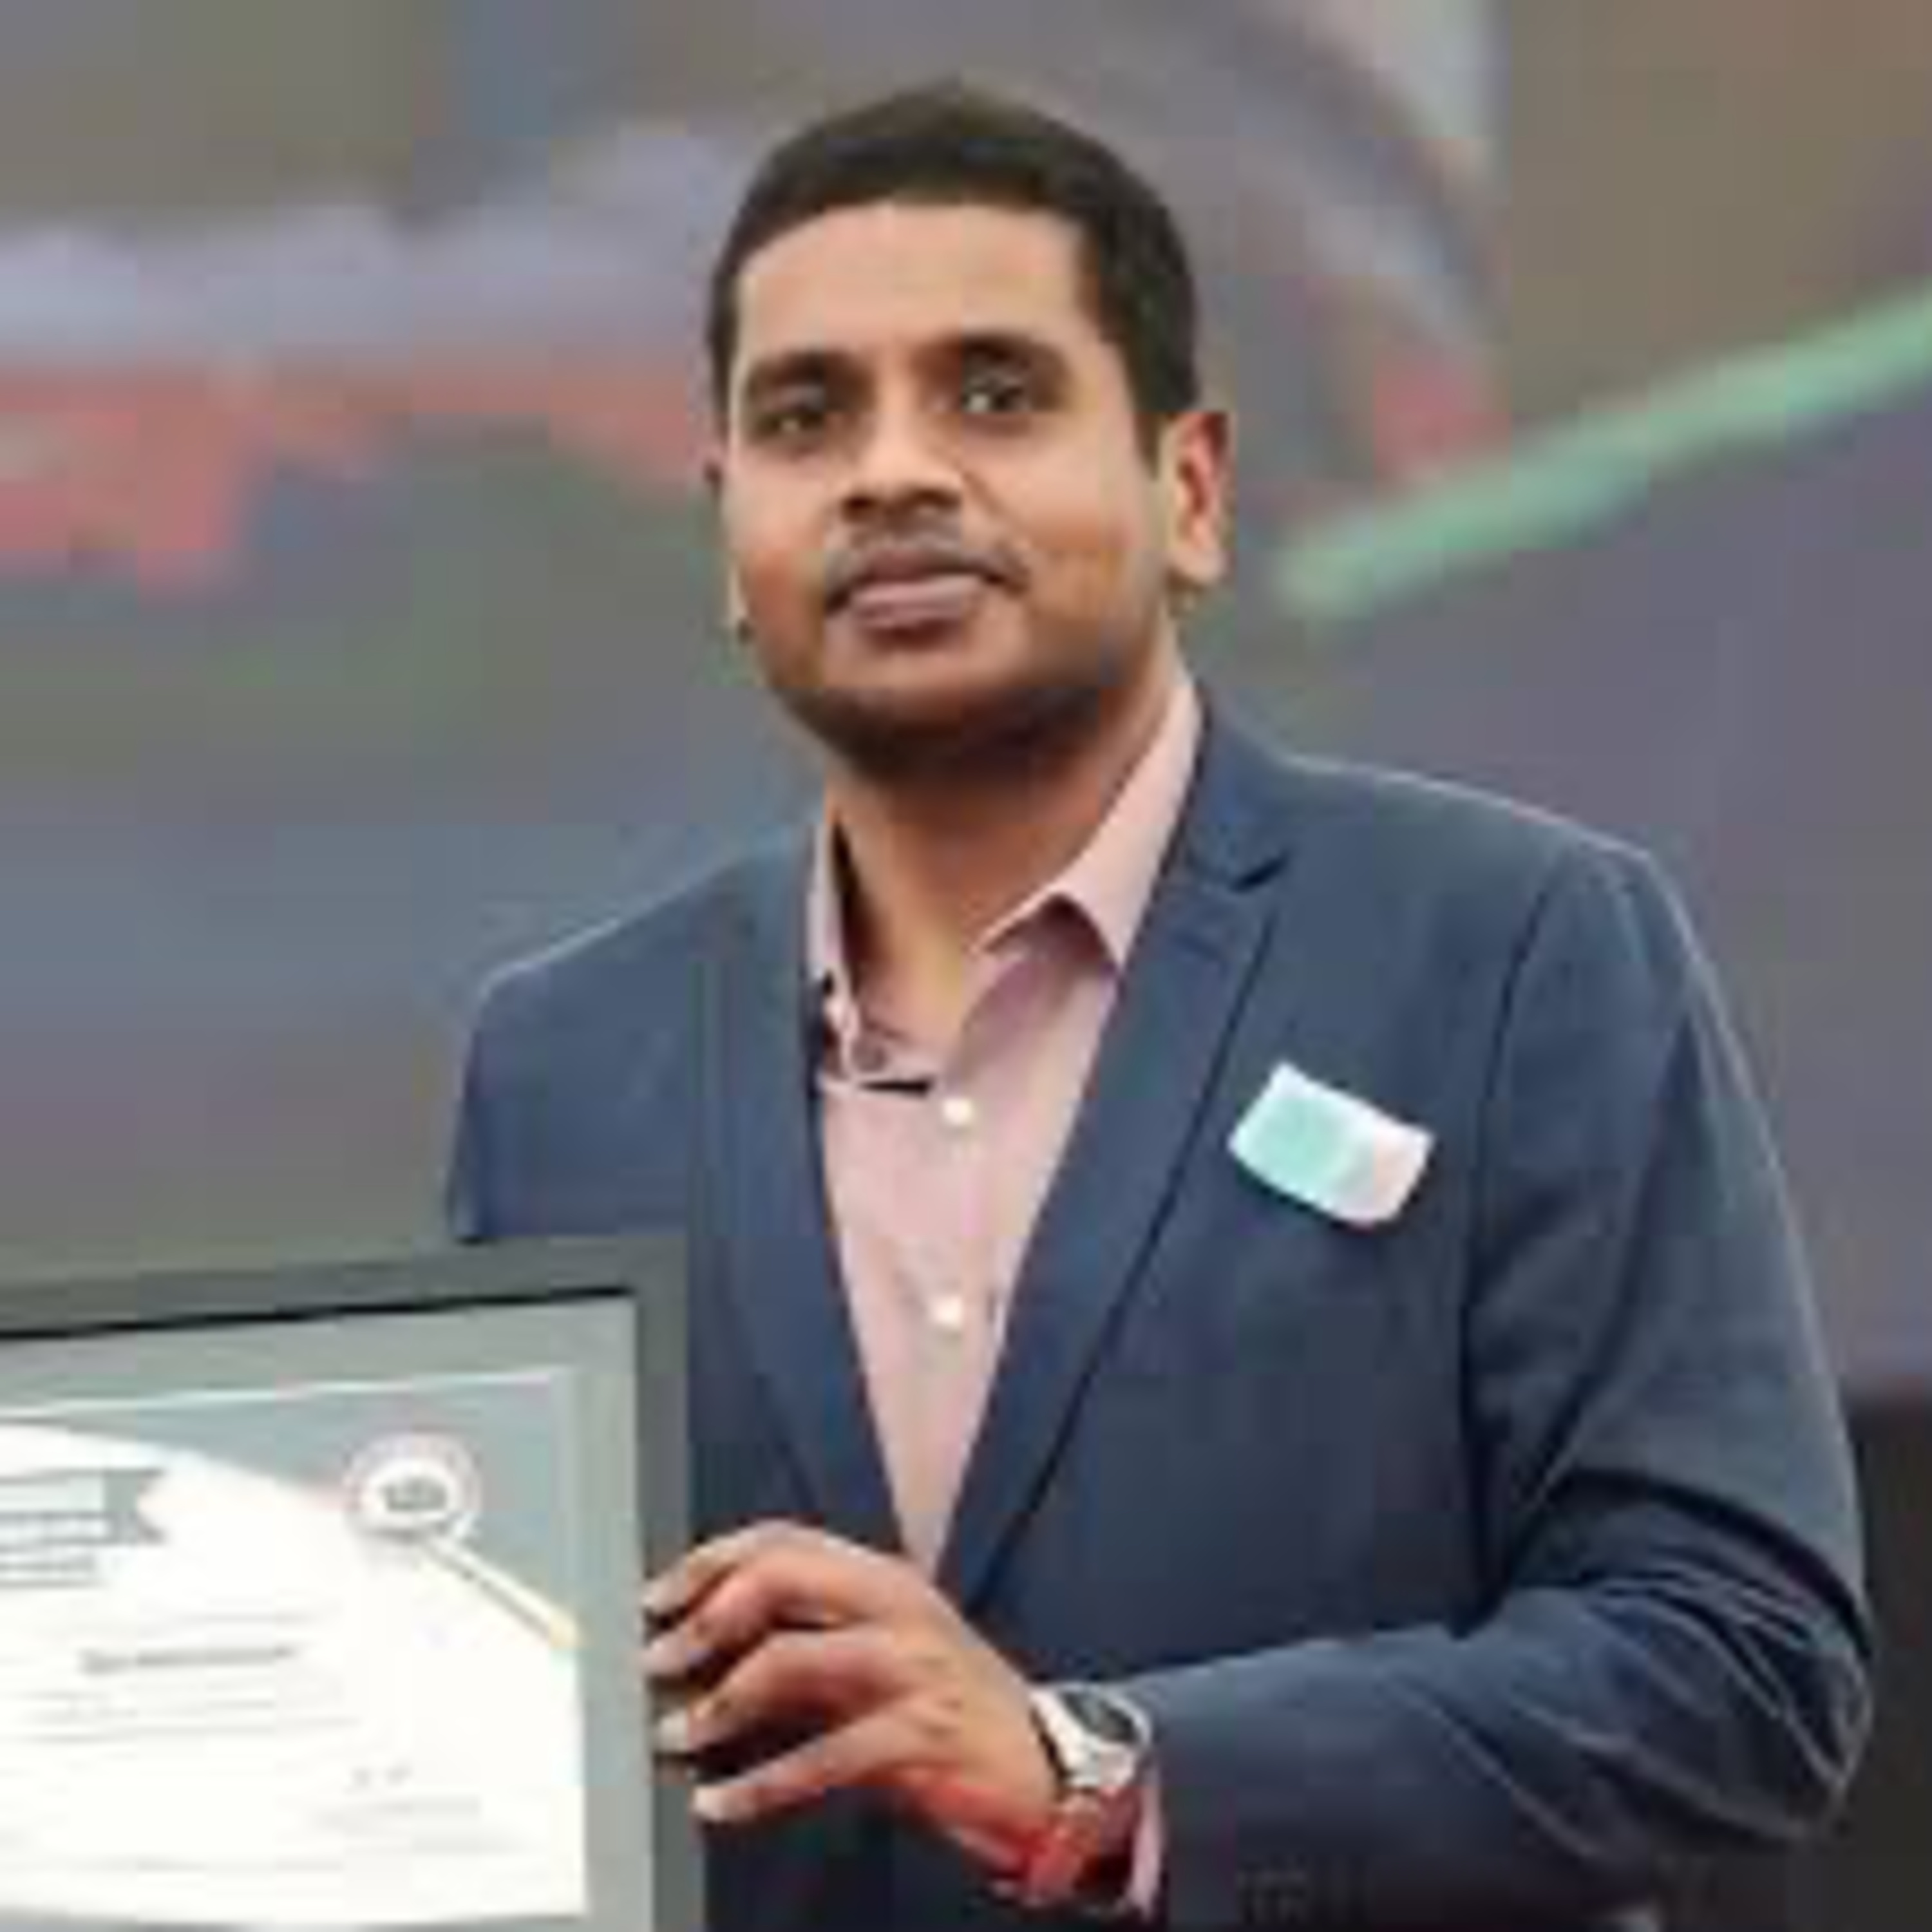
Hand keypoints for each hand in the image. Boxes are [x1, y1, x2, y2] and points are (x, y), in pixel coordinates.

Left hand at [642, 1521, 1055, 1875]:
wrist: (1050, 1770)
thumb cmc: (952, 1717)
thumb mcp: (877, 1664)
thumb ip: (807, 1648)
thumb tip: (708, 1654)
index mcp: (884, 1579)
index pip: (783, 1538)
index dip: (711, 1560)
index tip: (659, 1597)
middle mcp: (897, 1607)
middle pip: (783, 1575)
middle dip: (707, 1616)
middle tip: (660, 1658)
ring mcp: (912, 1667)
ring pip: (793, 1658)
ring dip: (721, 1700)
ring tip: (678, 1734)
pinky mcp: (919, 1735)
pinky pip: (821, 1757)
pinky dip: (760, 1784)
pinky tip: (721, 1803)